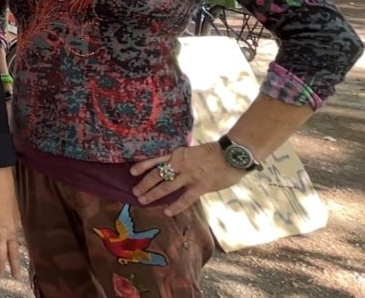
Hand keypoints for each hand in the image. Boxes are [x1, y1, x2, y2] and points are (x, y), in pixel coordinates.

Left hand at [0, 168, 21, 277]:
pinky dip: (14, 240)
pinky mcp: (16, 217)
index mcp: (0, 232)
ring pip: (15, 242)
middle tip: (16, 275)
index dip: (0, 264)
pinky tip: (11, 239)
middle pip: (12, 251)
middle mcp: (10, 230)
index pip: (0, 252)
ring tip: (14, 260)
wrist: (1, 185)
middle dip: (14, 264)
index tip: (0, 273)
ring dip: (14, 252)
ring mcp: (15, 224)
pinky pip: (15, 232)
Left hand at [130, 143, 246, 216]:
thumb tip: (172, 166)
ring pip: (167, 186)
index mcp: (179, 153)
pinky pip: (185, 198)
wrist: (233, 154)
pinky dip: (175, 206)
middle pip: (157, 174)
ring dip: (153, 194)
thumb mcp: (194, 151)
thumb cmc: (215, 153)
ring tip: (143, 201)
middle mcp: (181, 164)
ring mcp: (190, 175)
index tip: (131, 172)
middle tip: (135, 192)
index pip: (156, 159)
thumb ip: (183, 159)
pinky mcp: (200, 186)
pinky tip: (167, 212)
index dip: (143, 165)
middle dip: (144, 184)